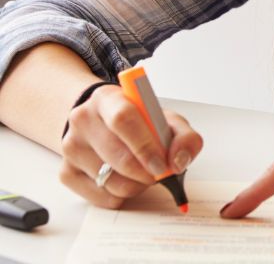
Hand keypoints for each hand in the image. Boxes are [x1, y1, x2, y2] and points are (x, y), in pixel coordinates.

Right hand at [59, 85, 202, 208]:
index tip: (163, 164)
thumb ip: (184, 136)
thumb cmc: (139, 122)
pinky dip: (122, 195)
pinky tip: (126, 179)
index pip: (124, 119)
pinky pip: (102, 197)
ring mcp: (71, 147)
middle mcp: (82, 119)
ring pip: (111, 182)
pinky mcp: (66, 172)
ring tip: (144, 172)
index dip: (146, 145)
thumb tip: (179, 161)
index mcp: (108, 98)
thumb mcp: (166, 120)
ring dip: (137, 185)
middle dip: (146, 172)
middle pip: (117, 155)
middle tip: (160, 173)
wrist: (103, 124)